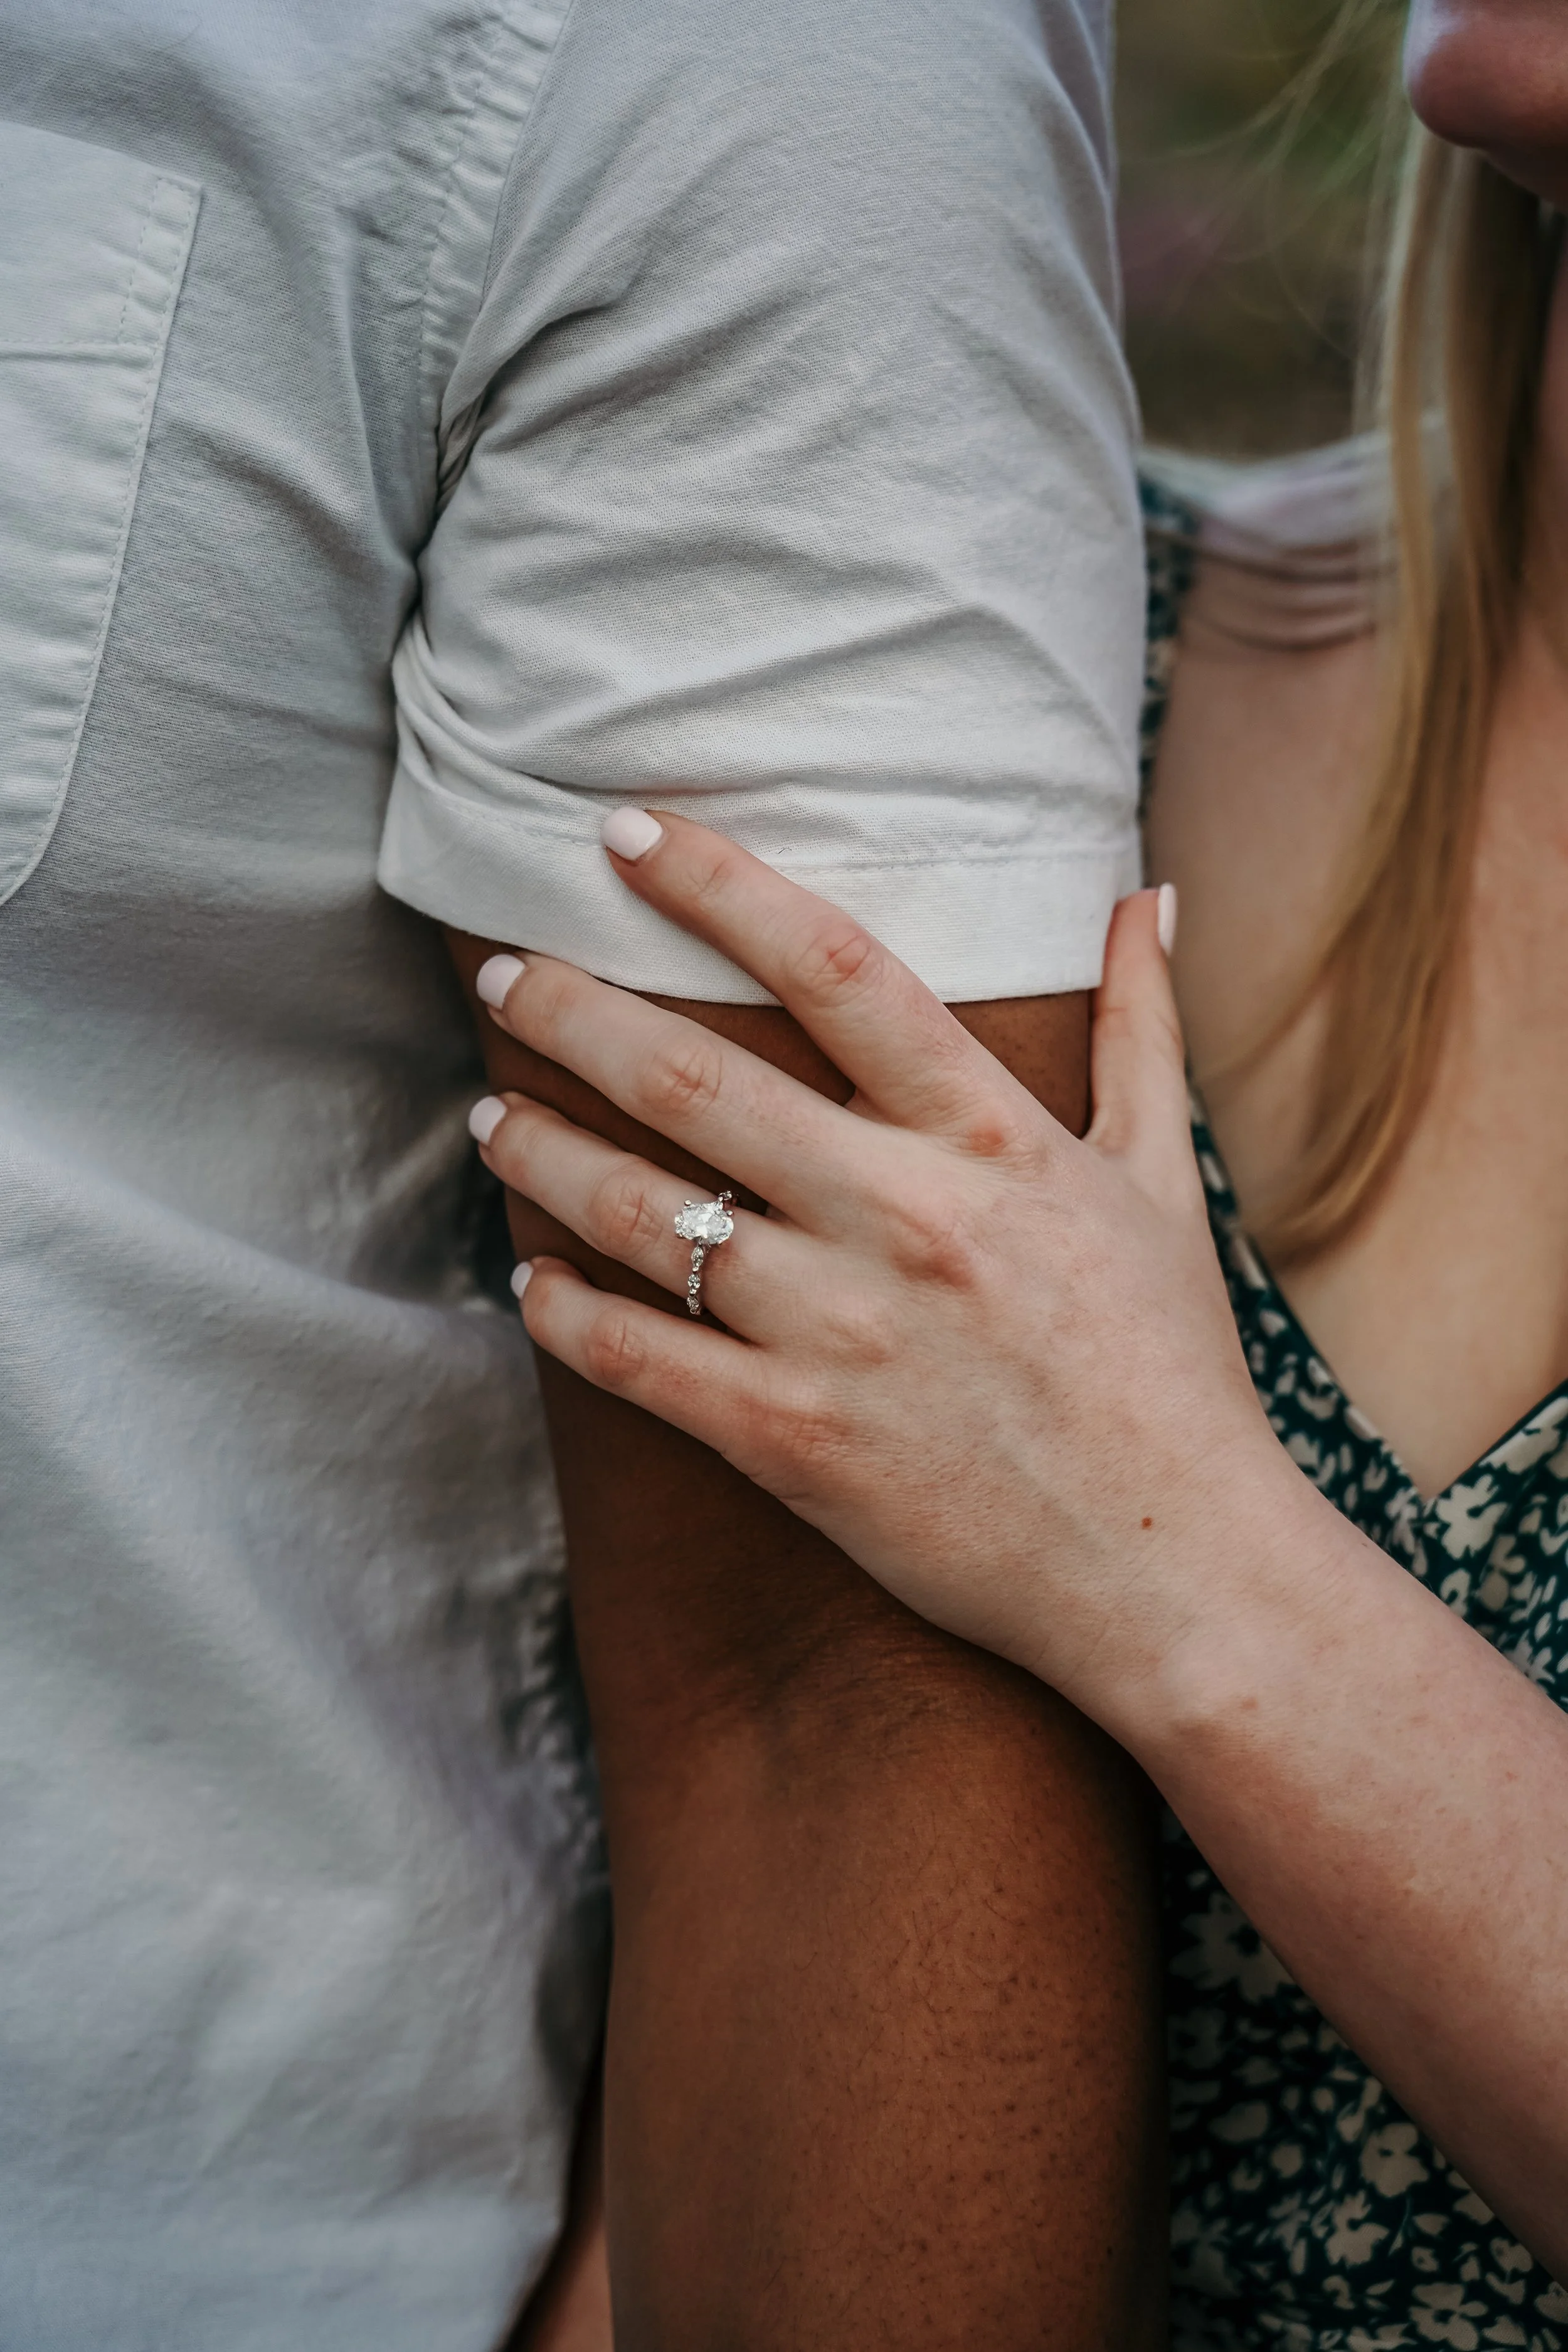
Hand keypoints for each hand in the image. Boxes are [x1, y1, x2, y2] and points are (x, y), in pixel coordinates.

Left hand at [470, 813, 1289, 1721]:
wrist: (1175, 1567)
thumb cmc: (1169, 1366)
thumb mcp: (1166, 1178)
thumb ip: (1141, 1024)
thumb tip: (1141, 888)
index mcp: (992, 1138)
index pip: (833, 966)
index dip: (715, 884)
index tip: (624, 832)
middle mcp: (906, 1217)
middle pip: (695, 1079)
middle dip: (574, 1011)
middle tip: (505, 971)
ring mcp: (843, 1333)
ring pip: (644, 1214)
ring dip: (543, 1154)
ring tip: (490, 1115)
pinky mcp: (796, 1442)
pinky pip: (639, 1360)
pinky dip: (565, 1314)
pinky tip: (527, 1281)